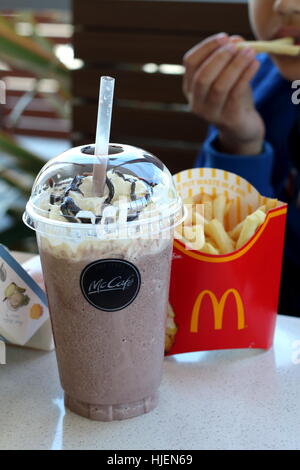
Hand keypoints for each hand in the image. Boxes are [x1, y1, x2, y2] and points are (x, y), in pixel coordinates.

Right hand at [183, 33, 264, 154]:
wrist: (242, 127)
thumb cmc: (233, 97)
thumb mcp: (229, 75)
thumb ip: (230, 57)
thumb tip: (237, 40)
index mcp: (190, 88)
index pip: (190, 63)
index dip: (206, 47)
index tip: (224, 37)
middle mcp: (196, 103)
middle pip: (202, 77)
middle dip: (220, 57)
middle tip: (236, 45)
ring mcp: (210, 114)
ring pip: (219, 87)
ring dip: (235, 66)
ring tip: (250, 52)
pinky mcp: (227, 120)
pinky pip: (235, 95)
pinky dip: (245, 76)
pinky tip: (255, 64)